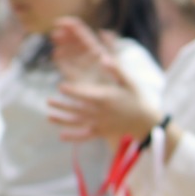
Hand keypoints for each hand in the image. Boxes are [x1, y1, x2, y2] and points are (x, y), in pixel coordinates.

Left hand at [47, 24, 159, 142]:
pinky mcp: (102, 133)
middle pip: (77, 109)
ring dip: (62, 120)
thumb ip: (116, 70)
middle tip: (48, 100)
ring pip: (78, 122)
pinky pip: (86, 136)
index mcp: (106, 99)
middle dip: (62, 105)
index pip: (84, 95)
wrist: (146, 122)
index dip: (71, 91)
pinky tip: (62, 136)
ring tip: (50, 116)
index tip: (61, 87)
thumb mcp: (130, 82)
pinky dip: (74, 137)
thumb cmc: (137, 99)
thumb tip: (103, 58)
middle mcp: (101, 112)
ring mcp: (101, 124)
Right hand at [50, 17, 119, 87]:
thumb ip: (112, 54)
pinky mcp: (77, 79)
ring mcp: (83, 69)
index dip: (75, 28)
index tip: (63, 21)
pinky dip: (62, 60)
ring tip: (55, 37)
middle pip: (76, 43)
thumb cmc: (123, 88)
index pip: (86, 37)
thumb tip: (103, 34)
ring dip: (63, 45)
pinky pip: (67, 67)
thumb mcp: (120, 69)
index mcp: (100, 54)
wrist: (118, 106)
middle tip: (57, 29)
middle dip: (66, 35)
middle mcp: (90, 60)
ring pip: (70, 53)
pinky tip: (56, 54)